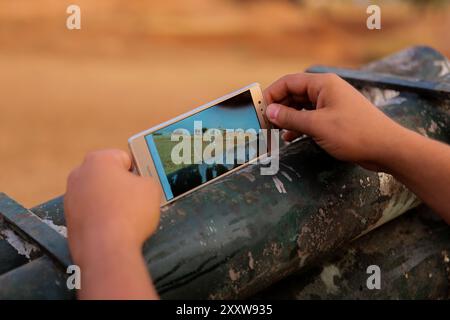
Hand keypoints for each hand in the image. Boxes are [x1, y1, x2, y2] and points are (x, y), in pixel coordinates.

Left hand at [64, 149, 160, 298]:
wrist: (107, 249)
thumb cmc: (130, 213)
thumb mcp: (152, 188)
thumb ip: (146, 179)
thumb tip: (140, 186)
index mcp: (99, 159)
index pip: (125, 158)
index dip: (138, 171)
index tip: (143, 184)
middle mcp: (79, 174)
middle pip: (108, 175)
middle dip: (122, 185)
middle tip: (138, 199)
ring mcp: (70, 197)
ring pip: (98, 194)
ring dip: (111, 201)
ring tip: (127, 217)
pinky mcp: (69, 219)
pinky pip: (92, 212)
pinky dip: (102, 217)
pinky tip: (114, 228)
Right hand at [264, 73, 449, 221]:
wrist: (387, 148)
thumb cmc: (354, 133)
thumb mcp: (317, 126)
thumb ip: (290, 118)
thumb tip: (268, 112)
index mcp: (323, 84)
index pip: (288, 82)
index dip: (271, 94)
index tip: (259, 111)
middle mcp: (326, 90)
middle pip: (294, 93)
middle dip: (278, 108)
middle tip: (264, 124)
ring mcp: (331, 104)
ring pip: (301, 107)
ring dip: (288, 118)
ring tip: (275, 133)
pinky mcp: (335, 118)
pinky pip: (311, 117)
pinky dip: (299, 126)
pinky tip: (291, 137)